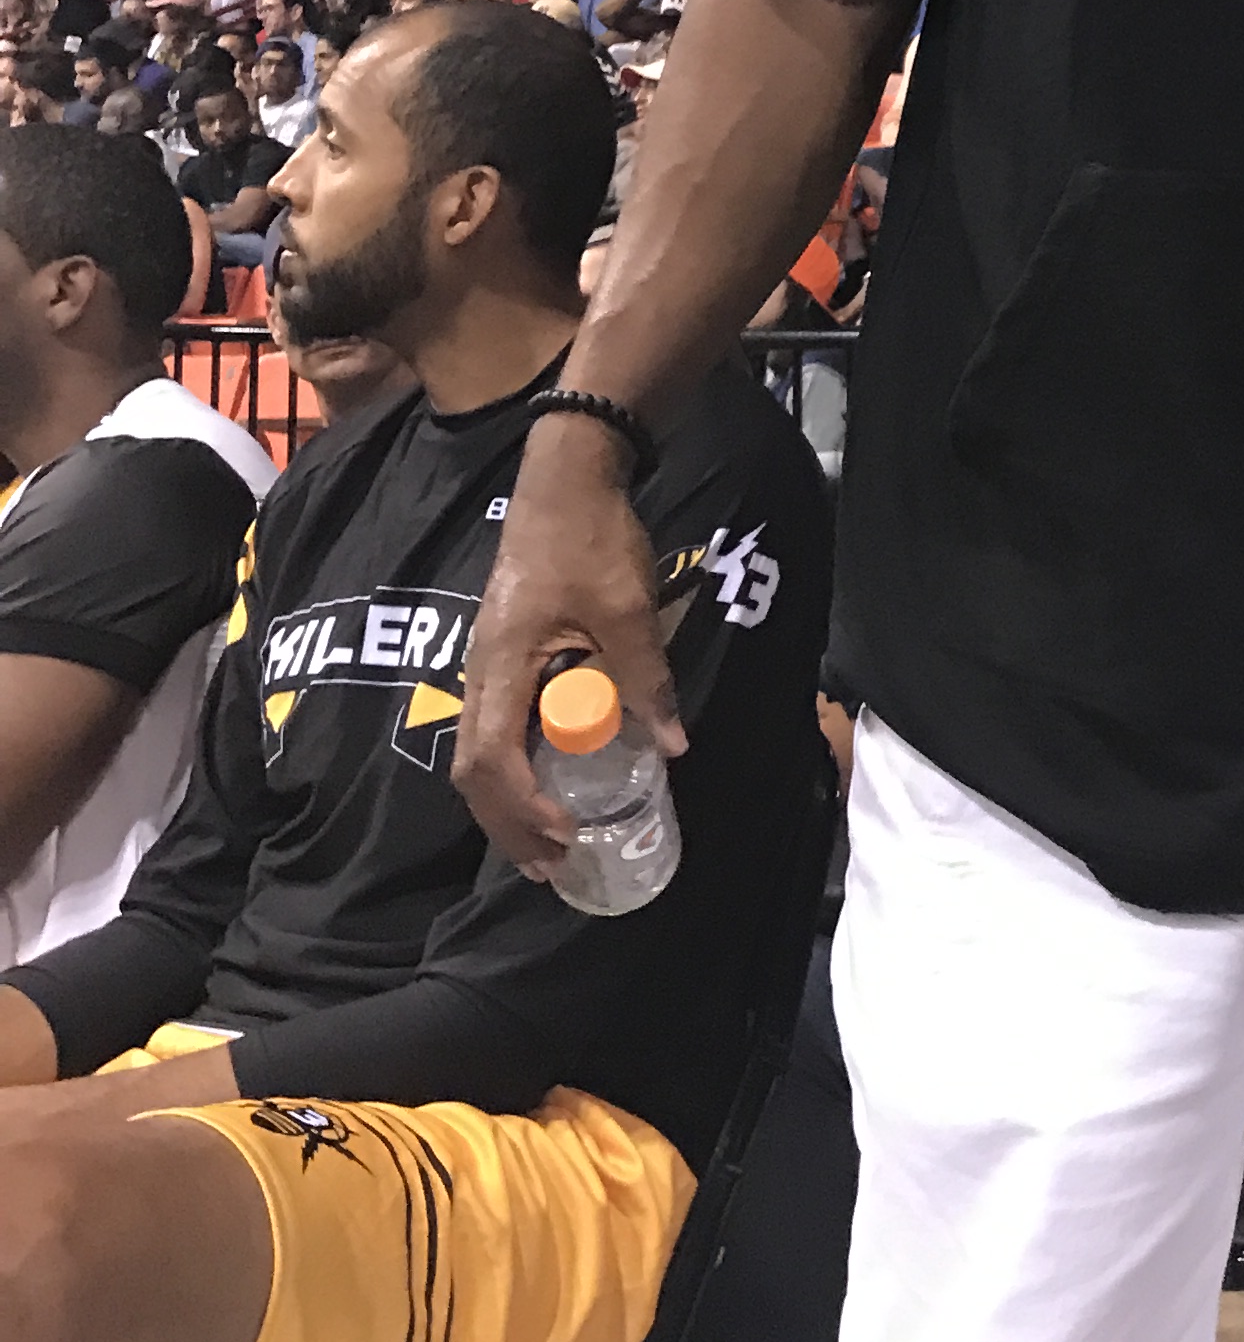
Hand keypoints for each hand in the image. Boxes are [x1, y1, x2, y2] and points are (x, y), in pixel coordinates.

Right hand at [457, 414, 682, 875]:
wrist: (567, 477)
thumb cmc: (592, 539)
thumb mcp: (629, 610)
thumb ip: (646, 680)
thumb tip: (672, 748)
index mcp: (501, 666)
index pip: (492, 762)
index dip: (523, 810)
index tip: (564, 838)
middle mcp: (481, 672)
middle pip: (473, 771)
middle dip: (507, 824)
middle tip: (550, 864)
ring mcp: (488, 662)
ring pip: (478, 752)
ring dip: (507, 802)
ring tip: (545, 840)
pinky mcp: (505, 652)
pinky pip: (495, 727)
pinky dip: (513, 768)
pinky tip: (546, 781)